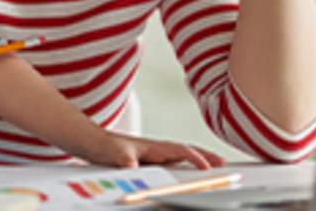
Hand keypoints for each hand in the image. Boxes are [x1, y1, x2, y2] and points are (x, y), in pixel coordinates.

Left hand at [93, 131, 225, 169]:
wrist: (91, 143)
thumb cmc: (103, 146)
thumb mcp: (114, 154)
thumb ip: (124, 160)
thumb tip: (133, 166)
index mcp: (152, 146)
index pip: (179, 150)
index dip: (195, 158)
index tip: (208, 167)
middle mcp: (156, 149)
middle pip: (186, 151)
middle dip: (205, 156)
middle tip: (223, 164)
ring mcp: (153, 154)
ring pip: (181, 156)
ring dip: (198, 160)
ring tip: (214, 166)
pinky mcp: (149, 161)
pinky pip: (172, 163)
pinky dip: (185, 165)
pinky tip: (189, 172)